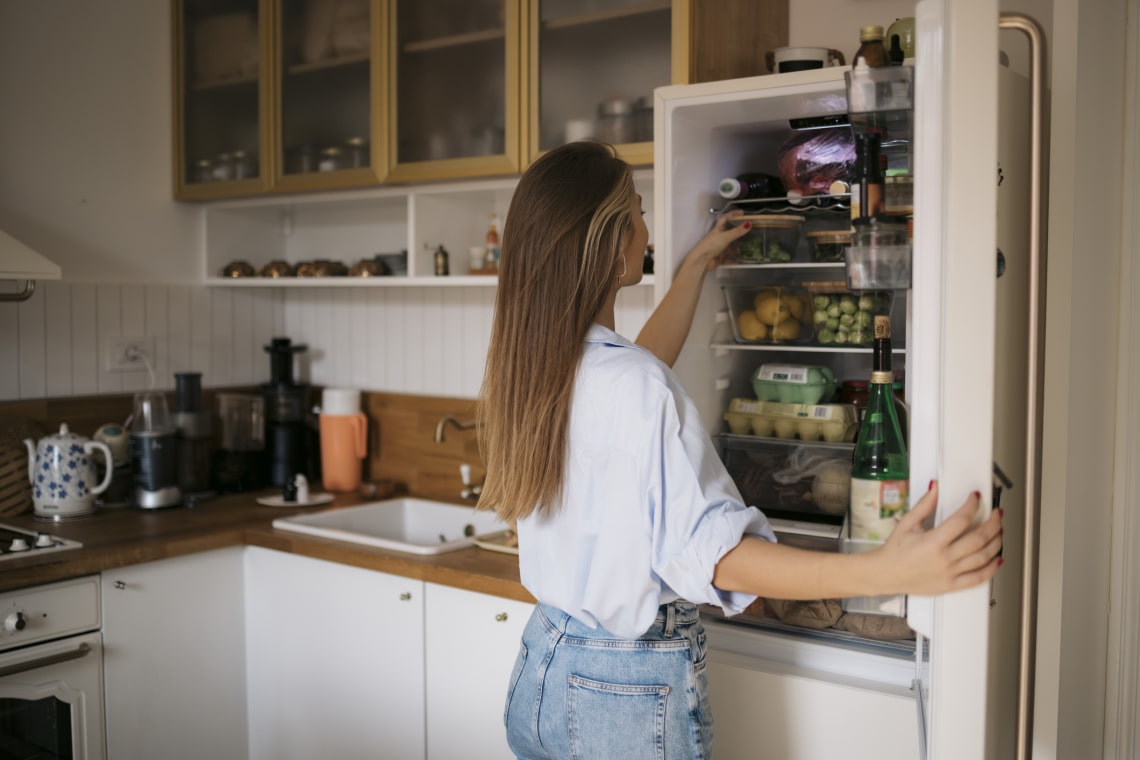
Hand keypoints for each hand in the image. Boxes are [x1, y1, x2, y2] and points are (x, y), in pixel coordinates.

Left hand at [684, 210, 749, 272]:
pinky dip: (735, 259)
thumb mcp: (725, 236)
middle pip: (730, 233)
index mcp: (717, 229)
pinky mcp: (720, 257)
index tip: (742, 213)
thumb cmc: (710, 246)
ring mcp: (719, 248)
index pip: (725, 218)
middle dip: (739, 233)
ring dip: (738, 247)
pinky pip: (729, 258)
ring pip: (731, 246)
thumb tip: (749, 223)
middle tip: (749, 231)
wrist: (702, 261)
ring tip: (748, 247)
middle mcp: (718, 238)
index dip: (733, 214)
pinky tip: (741, 260)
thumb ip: (737, 231)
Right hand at [875, 481, 1003, 595]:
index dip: (972, 505)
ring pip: (983, 557)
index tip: (976, 498)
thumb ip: (924, 505)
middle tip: (997, 514)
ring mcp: (950, 573)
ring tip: (999, 531)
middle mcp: (944, 558)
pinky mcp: (951, 585)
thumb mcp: (907, 523)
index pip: (961, 520)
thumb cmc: (894, 552)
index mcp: (933, 541)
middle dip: (993, 523)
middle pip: (979, 538)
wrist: (885, 574)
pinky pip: (978, 578)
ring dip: (996, 542)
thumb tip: (935, 488)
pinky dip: (992, 569)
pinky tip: (997, 559)